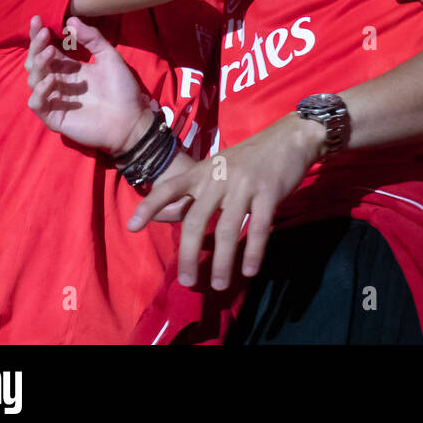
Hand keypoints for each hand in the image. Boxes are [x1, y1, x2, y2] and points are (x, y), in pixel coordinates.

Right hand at [25, 15, 151, 155]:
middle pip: (36, 62)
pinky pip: (36, 103)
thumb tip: (71, 20)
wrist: (131, 119)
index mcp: (70, 68)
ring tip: (50, 53)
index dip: (39, 36)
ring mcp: (54, 100)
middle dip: (36, 46)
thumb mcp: (109, 57)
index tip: (37, 20)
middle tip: (43, 34)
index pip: (47, 49)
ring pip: (33, 80)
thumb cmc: (122, 89)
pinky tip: (50, 80)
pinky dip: (39, 91)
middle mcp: (58, 82)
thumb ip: (92, 39)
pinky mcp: (53, 117)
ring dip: (39, 65)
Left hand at [128, 114, 326, 290]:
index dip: (150, 206)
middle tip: (187, 281)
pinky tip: (249, 270)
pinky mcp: (269, 192)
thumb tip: (160, 215)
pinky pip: (258, 227)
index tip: (132, 227)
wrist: (290, 138)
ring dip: (222, 261)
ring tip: (218, 284)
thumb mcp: (215, 169)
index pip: (169, 188)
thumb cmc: (249, 159)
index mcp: (202, 171)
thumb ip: (190, 192)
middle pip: (196, 220)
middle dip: (188, 254)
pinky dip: (253, 252)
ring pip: (227, 229)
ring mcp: (244, 184)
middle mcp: (218, 177)